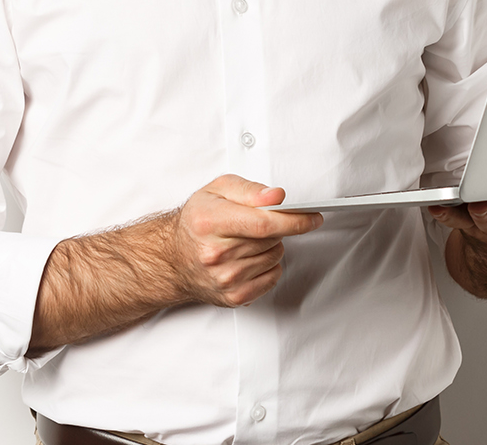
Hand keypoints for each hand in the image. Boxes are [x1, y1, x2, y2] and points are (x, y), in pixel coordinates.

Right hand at [170, 175, 323, 306]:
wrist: (173, 257)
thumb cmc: (197, 221)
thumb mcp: (218, 190)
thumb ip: (250, 190)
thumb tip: (276, 197)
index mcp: (210, 222)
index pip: (263, 223)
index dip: (294, 220)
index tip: (313, 217)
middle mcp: (215, 253)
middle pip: (272, 240)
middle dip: (277, 228)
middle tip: (259, 223)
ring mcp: (224, 279)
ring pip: (275, 258)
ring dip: (271, 247)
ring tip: (248, 241)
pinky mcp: (232, 297)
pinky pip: (271, 278)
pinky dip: (268, 267)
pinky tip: (250, 258)